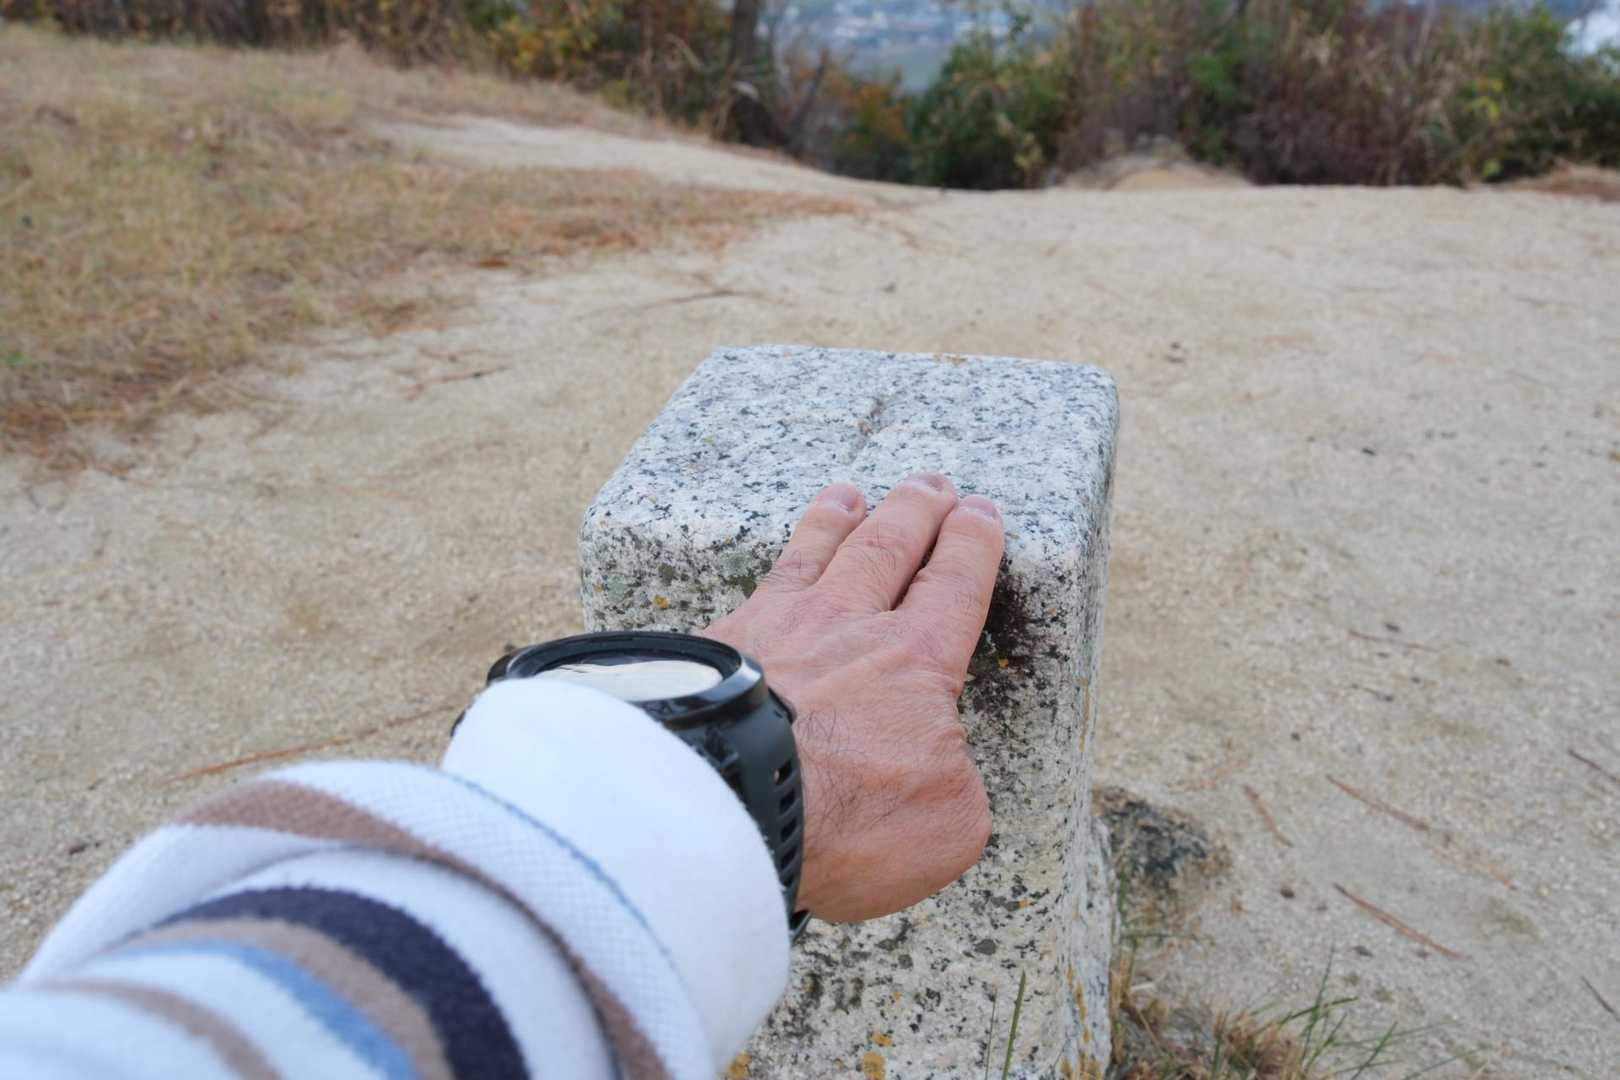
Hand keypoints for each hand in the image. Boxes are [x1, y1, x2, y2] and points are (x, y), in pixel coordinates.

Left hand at [705, 473, 1003, 921]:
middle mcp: (846, 626)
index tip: (980, 514)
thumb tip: (933, 762)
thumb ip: (954, 781)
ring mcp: (775, 628)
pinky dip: (770, 564)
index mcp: (916, 662)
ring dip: (839, 521)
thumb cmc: (843, 818)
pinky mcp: (715, 647)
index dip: (972, 546)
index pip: (955, 586)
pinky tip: (767, 567)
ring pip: (816, 554)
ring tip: (848, 496)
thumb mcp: (947, 824)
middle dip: (916, 512)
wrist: (725, 802)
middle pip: (889, 549)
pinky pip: (754, 586)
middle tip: (931, 484)